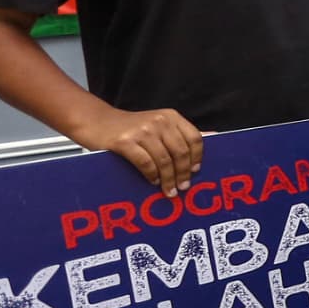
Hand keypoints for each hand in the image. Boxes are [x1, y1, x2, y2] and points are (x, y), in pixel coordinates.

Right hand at [73, 104, 202, 196]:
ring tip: (168, 190)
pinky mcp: (125, 142)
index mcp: (170, 117)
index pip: (194, 138)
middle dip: (184, 173)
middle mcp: (159, 122)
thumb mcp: (158, 124)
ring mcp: (142, 131)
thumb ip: (181, 132)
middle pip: (180, 152)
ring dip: (168, 179)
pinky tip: (152, 181)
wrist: (96, 121)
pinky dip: (151, 175)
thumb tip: (213, 136)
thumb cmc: (130, 126)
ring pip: (164, 160)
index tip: (196, 171)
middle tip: (183, 187)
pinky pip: (145, 163)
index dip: (197, 157)